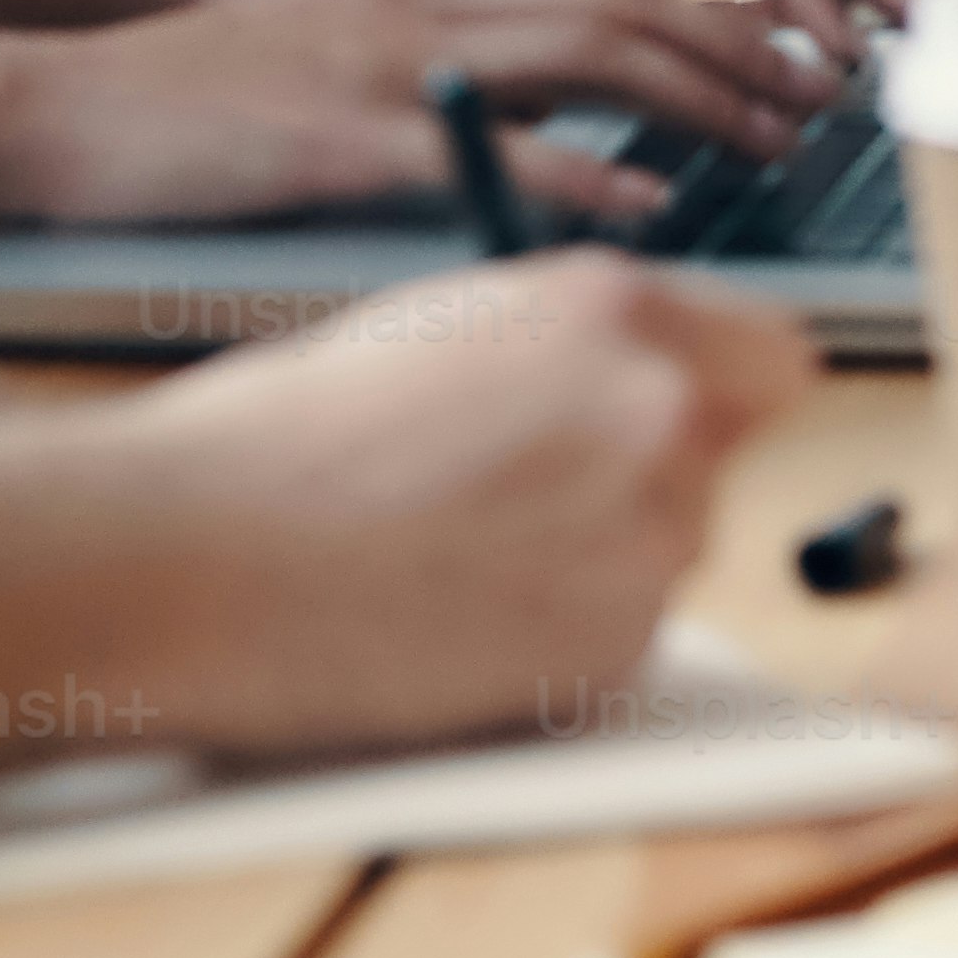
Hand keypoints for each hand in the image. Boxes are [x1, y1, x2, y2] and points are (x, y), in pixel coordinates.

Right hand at [37, 0, 905, 224]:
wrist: (93, 88)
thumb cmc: (264, 66)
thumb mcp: (409, 24)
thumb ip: (534, 33)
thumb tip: (673, 80)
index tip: (875, 18)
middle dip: (779, 31)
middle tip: (860, 91)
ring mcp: (402, 46)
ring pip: (597, 44)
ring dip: (712, 92)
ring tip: (790, 139)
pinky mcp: (348, 128)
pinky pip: (486, 146)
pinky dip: (578, 174)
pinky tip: (648, 206)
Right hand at [109, 249, 821, 759]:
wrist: (186, 560)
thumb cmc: (270, 441)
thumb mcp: (438, 332)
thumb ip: (561, 347)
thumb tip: (626, 373)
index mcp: (612, 307)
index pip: (771, 353)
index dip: (715, 390)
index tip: (675, 418)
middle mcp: (658, 411)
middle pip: (719, 457)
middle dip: (643, 478)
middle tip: (519, 505)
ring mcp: (648, 537)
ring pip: (666, 552)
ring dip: (591, 563)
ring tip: (444, 562)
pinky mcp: (612, 650)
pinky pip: (616, 643)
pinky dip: (551, 644)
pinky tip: (442, 624)